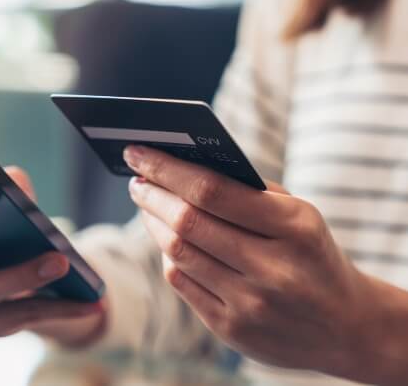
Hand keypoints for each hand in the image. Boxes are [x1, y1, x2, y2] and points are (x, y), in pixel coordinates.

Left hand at [124, 145, 407, 382]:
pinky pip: (181, 283)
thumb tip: (180, 167)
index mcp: (294, 227)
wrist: (345, 326)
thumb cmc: (311, 255)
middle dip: (152, 195)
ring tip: (147, 204)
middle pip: (188, 222)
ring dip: (153, 223)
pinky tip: (167, 241)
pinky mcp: (232, 329)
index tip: (139, 152)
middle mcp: (272, 268)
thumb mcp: (298, 215)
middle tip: (137, 180)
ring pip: (178, 253)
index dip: (167, 169)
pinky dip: (169, 256)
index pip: (212, 190)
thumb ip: (247, 192)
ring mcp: (250, 303)